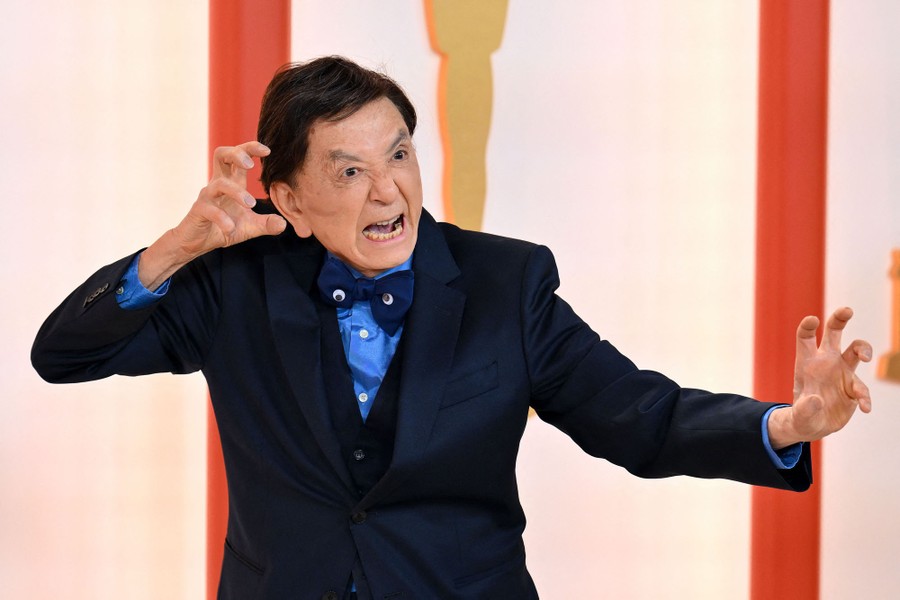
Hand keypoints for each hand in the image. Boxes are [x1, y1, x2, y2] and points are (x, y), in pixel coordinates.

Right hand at [139, 142, 286, 288]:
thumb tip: (283, 223)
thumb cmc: (223, 228)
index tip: (267, 151)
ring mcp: (207, 196)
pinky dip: (222, 218)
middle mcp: (218, 184)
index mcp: (232, 183)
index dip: (251, 148)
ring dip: (237, 192)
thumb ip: (266, 224)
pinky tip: (230, 228)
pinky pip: (209, 209)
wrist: (197, 243)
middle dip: (236, 154)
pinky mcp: (198, 211)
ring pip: (219, 184)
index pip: (239, 156)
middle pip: (221, 155)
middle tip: (251, 165)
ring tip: (251, 204)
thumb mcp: (250, 227)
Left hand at [768, 307, 872, 448]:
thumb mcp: (799, 415)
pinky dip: (865, 397)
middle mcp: (826, 362)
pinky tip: (864, 408)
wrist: (815, 425)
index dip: (808, 326)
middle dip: (840, 318)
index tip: (811, 320)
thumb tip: (816, 400)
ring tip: (865, 358)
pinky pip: (863, 388)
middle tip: (847, 310)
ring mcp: (842, 372)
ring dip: (863, 349)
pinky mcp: (854, 387)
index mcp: (806, 362)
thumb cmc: (803, 414)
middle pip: (834, 333)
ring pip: (855, 350)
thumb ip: (804, 408)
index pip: (805, 338)